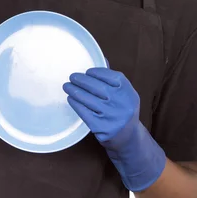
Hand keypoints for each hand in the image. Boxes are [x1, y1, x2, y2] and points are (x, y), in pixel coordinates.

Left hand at [63, 66, 165, 191]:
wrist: (128, 139)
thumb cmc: (122, 111)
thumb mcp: (124, 94)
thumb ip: (113, 79)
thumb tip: (101, 58)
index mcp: (129, 93)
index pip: (111, 77)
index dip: (97, 72)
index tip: (87, 72)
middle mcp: (123, 104)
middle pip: (98, 88)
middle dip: (82, 81)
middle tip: (72, 77)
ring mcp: (112, 117)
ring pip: (89, 100)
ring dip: (75, 91)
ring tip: (67, 86)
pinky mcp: (102, 128)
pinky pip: (85, 113)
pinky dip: (76, 104)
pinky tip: (71, 99)